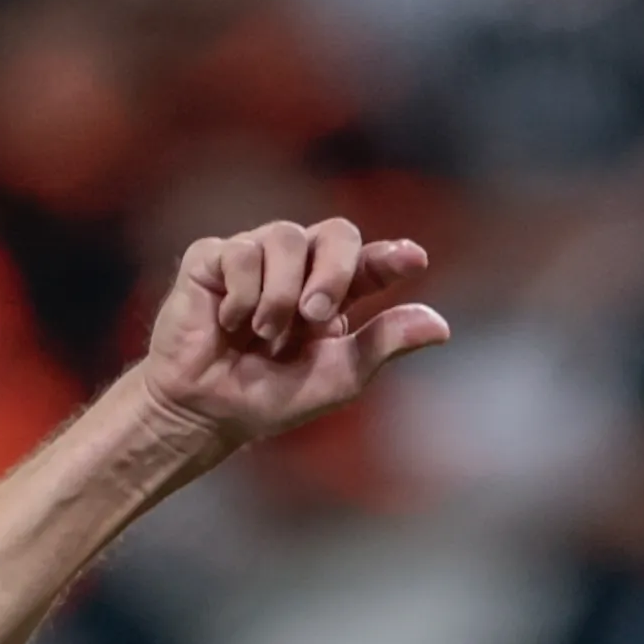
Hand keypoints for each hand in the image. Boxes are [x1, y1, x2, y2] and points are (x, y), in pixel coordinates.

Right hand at [132, 218, 447, 451]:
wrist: (203, 411)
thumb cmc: (267, 397)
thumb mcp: (336, 377)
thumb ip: (382, 345)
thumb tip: (441, 326)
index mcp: (334, 292)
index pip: (371, 261)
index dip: (391, 256)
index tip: (413, 260)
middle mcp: (299, 265)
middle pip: (335, 233)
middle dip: (332, 270)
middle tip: (317, 315)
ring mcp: (256, 256)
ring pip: (283, 236)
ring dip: (279, 293)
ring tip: (264, 335)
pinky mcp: (213, 258)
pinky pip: (239, 252)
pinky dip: (241, 295)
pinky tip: (230, 323)